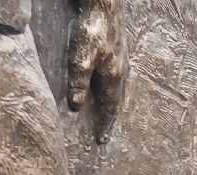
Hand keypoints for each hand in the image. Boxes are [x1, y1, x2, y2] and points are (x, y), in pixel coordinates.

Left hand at [68, 0, 126, 129]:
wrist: (104, 3)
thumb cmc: (91, 29)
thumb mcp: (80, 58)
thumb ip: (78, 82)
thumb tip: (76, 106)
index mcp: (112, 76)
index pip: (109, 107)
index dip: (105, 124)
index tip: (102, 140)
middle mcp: (120, 69)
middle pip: (116, 99)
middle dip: (110, 116)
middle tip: (107, 131)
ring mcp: (120, 58)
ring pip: (118, 87)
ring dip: (112, 101)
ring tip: (108, 111)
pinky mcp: (117, 47)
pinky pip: (116, 74)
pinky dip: (112, 86)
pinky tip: (107, 82)